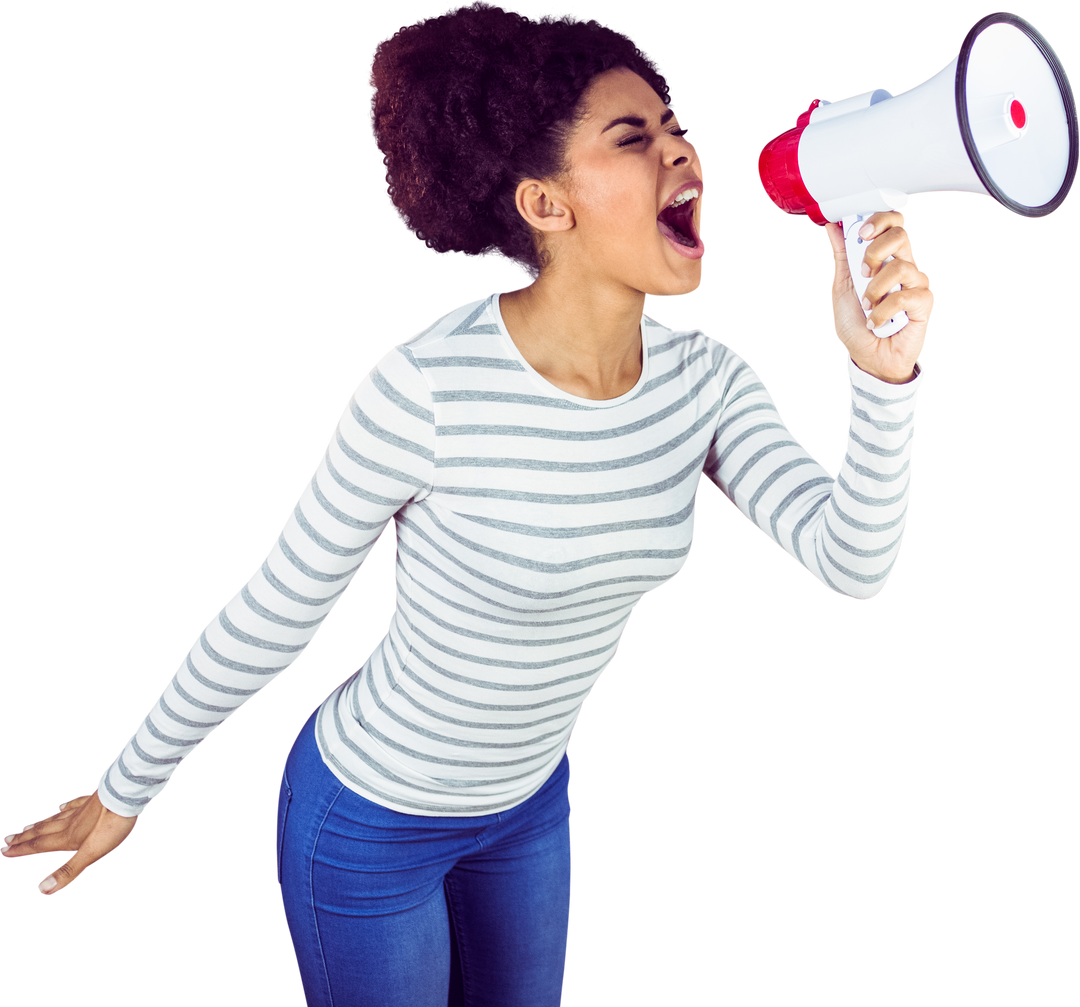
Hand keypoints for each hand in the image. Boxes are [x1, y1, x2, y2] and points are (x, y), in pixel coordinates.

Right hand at [1, 790, 139, 897]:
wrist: (128, 795)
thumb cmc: (112, 825)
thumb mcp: (92, 853)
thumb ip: (69, 870)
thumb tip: (41, 888)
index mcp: (68, 837)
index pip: (39, 844)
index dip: (21, 849)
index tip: (3, 852)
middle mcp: (70, 822)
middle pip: (43, 831)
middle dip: (24, 838)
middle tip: (6, 840)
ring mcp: (82, 809)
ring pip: (55, 818)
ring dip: (38, 824)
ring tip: (25, 827)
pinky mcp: (94, 800)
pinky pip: (74, 804)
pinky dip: (64, 807)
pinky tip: (61, 806)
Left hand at [821, 210, 935, 382]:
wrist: (867, 358)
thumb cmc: (859, 325)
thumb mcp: (844, 287)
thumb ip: (842, 257)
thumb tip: (832, 227)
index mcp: (887, 258)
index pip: (895, 223)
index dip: (879, 219)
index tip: (859, 233)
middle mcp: (906, 266)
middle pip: (902, 234)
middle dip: (874, 251)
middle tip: (862, 274)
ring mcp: (917, 284)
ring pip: (900, 266)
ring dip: (874, 289)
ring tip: (867, 306)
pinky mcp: (925, 303)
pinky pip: (905, 296)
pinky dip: (883, 310)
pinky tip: (876, 322)